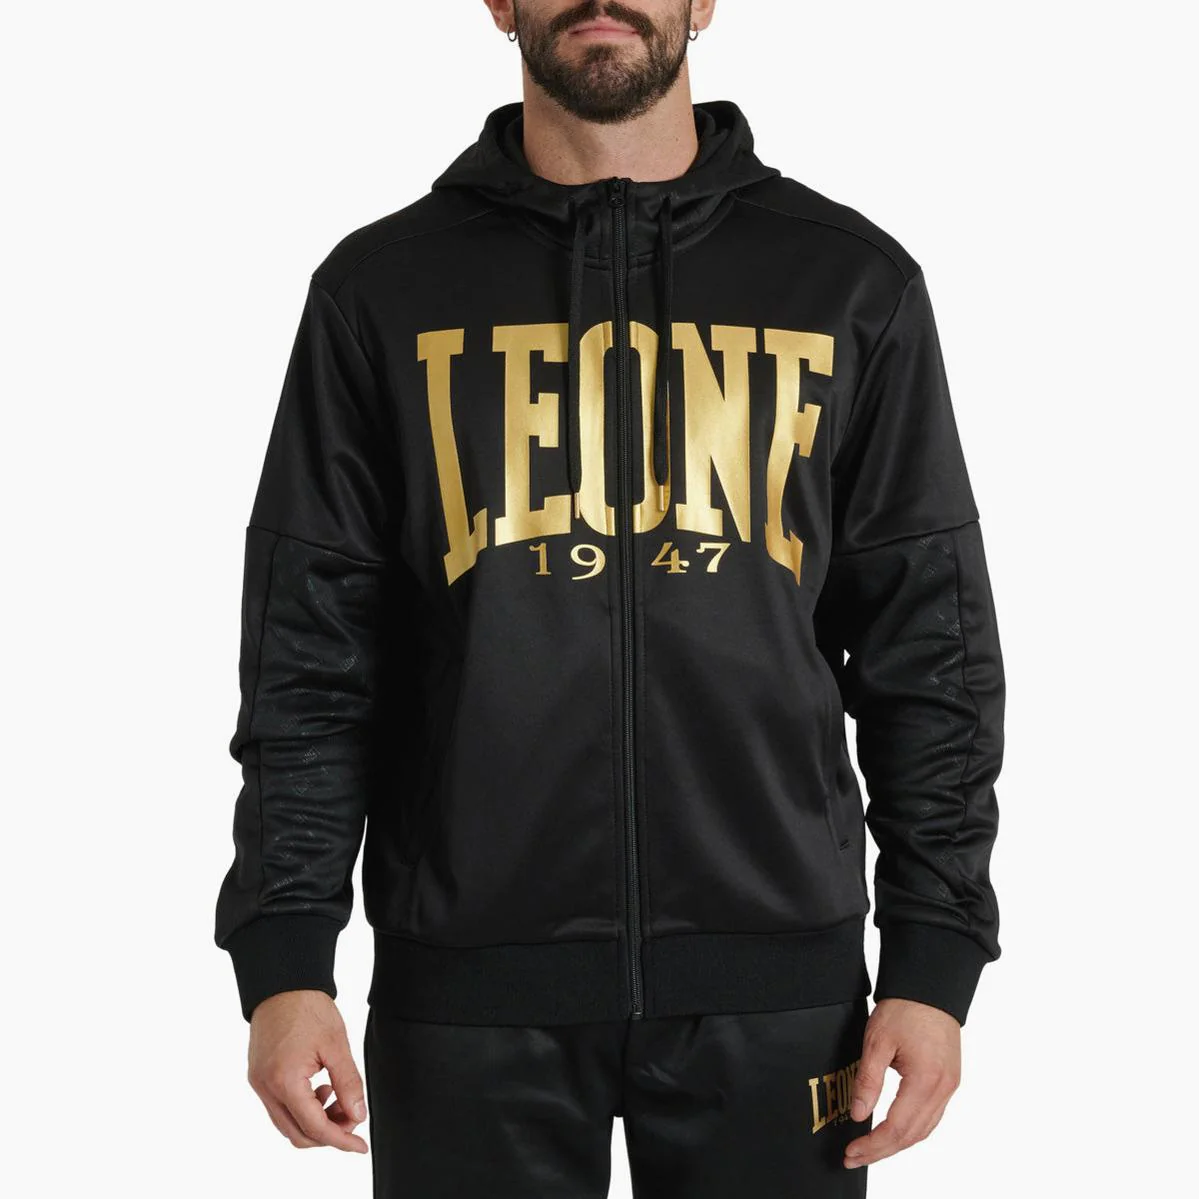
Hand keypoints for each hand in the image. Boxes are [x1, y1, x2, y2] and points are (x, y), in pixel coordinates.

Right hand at [246, 989, 368, 1152]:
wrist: (283, 983)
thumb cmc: (308, 1008)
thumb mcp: (336, 1045)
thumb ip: (348, 1083)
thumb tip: (357, 1115)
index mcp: (284, 1081)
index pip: (314, 1127)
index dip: (340, 1139)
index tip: (360, 1145)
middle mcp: (265, 1088)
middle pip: (297, 1134)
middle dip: (328, 1133)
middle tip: (352, 1118)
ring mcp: (259, 1083)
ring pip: (287, 1123)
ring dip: (315, 1120)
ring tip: (337, 1097)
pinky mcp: (259, 1076)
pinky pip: (280, 1107)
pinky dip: (302, 1107)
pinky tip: (320, 1088)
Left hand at [843, 997, 960, 1169]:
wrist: (930, 987)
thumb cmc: (905, 1008)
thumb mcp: (877, 1040)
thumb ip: (868, 1080)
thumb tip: (858, 1114)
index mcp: (926, 1080)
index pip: (897, 1127)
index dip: (873, 1144)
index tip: (852, 1151)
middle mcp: (943, 1089)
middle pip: (912, 1135)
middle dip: (882, 1151)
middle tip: (855, 1157)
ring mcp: (950, 1086)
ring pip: (924, 1130)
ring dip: (898, 1144)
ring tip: (871, 1150)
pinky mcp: (950, 1081)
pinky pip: (932, 1116)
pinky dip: (912, 1130)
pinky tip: (895, 1132)